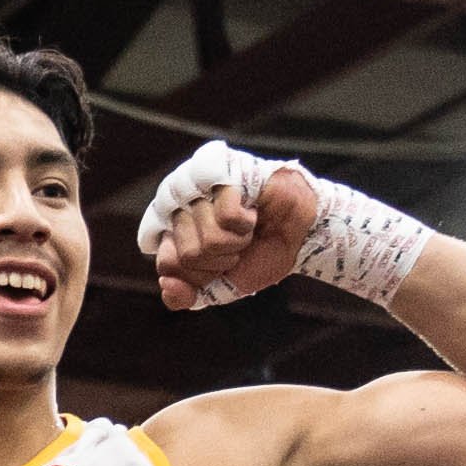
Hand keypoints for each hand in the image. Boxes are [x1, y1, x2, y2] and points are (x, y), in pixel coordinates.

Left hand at [154, 168, 316, 310]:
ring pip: (207, 239)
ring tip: (246, 226)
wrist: (299, 233)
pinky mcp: (221, 170)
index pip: (167, 264)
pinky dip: (246, 224)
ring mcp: (197, 184)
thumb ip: (187, 295)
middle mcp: (177, 203)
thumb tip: (166, 285)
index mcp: (170, 229)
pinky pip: (226, 217)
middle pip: (186, 255)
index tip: (219, 264)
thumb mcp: (219, 286)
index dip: (200, 274)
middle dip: (220, 260)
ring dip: (236, 242)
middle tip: (237, 244)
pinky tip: (252, 210)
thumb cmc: (258, 253)